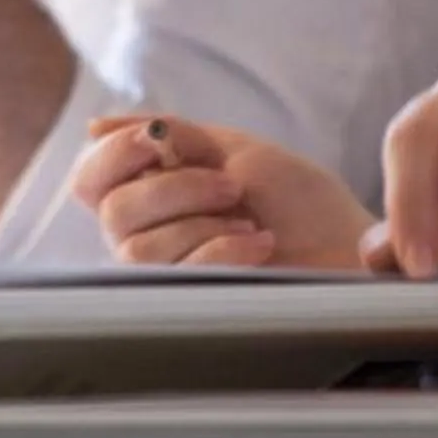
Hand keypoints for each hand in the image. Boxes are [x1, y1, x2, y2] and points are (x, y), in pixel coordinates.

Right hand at [69, 115, 377, 269]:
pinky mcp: (194, 308)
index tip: (156, 141)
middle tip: (230, 185)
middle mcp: (147, 240)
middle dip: (175, 188)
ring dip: (202, 221)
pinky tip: (260, 244)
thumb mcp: (233, 151)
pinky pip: (180, 274)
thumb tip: (96, 128)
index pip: (89, 180)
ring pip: (138, 250)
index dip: (112, 157)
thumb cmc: (298, 202)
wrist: (348, 247)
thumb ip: (170, 135)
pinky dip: (224, 249)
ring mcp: (167, 280)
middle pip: (112, 212)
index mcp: (152, 196)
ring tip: (250, 220)